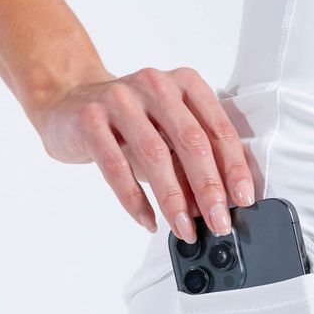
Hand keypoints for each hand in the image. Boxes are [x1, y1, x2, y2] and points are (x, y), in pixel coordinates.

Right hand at [32, 67, 254, 240]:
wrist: (69, 101)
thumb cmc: (131, 123)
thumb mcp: (168, 132)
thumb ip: (192, 161)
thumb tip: (217, 206)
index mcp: (185, 84)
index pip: (218, 129)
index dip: (234, 167)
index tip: (244, 200)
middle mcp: (155, 85)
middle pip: (191, 142)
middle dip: (209, 188)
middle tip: (219, 222)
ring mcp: (120, 100)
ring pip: (155, 155)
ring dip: (173, 200)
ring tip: (185, 230)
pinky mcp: (90, 119)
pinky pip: (115, 166)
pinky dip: (134, 199)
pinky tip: (148, 220)